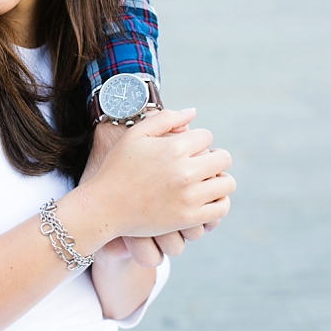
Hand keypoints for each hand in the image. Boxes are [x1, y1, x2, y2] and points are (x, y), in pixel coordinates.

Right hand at [79, 110, 234, 242]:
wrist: (104, 207)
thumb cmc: (117, 168)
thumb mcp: (135, 135)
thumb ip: (165, 118)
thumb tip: (193, 113)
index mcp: (173, 148)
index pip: (206, 137)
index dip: (198, 140)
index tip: (187, 149)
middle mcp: (184, 171)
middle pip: (223, 158)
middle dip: (214, 158)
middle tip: (201, 164)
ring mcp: (188, 197)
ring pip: (226, 183)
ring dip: (219, 179)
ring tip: (204, 181)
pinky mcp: (188, 218)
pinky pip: (221, 208)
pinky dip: (218, 202)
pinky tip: (204, 199)